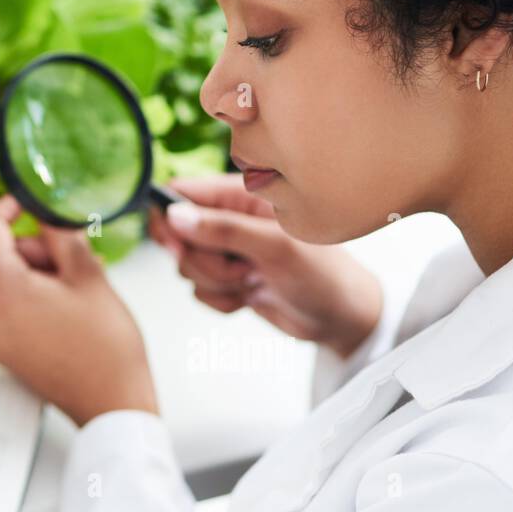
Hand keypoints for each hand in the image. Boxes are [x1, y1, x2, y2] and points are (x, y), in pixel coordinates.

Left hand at [0, 194, 159, 426]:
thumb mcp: (88, 275)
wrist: (113, 406)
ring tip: (79, 292)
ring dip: (39, 273)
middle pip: (0, 256)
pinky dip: (34, 296)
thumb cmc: (107, 348)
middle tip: (76, 262)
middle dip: (36, 249)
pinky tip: (68, 309)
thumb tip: (42, 207)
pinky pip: (10, 305)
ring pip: (7, 280)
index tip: (30, 200)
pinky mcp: (2, 349)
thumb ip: (59, 232)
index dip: (8, 205)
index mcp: (2, 291)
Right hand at [149, 174, 381, 359]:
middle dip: (203, 261)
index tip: (175, 245)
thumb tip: (174, 215)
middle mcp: (230, 219)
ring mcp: (228, 250)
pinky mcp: (228, 279)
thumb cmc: (325, 274)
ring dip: (215, 282)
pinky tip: (250, 297)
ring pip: (188, 265)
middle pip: (179, 234)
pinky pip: (200, 290)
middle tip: (238, 269)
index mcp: (241, 196)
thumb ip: (223, 230)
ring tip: (252, 281)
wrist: (342, 319)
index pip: (182, 192)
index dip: (169, 217)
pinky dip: (221, 300)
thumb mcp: (275, 247)